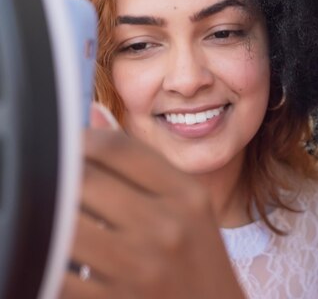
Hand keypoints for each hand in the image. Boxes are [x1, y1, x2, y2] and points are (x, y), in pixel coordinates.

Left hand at [60, 105, 244, 298]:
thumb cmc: (199, 259)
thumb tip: (94, 113)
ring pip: (63, 225)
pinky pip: (59, 274)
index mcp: (187, 195)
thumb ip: (141, 161)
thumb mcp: (187, 205)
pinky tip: (60, 253)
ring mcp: (139, 268)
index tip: (67, 145)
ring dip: (51, 216)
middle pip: (85, 180)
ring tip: (58, 214)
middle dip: (60, 175)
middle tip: (56, 179)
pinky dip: (50, 260)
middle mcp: (166, 227)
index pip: (118, 148)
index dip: (80, 139)